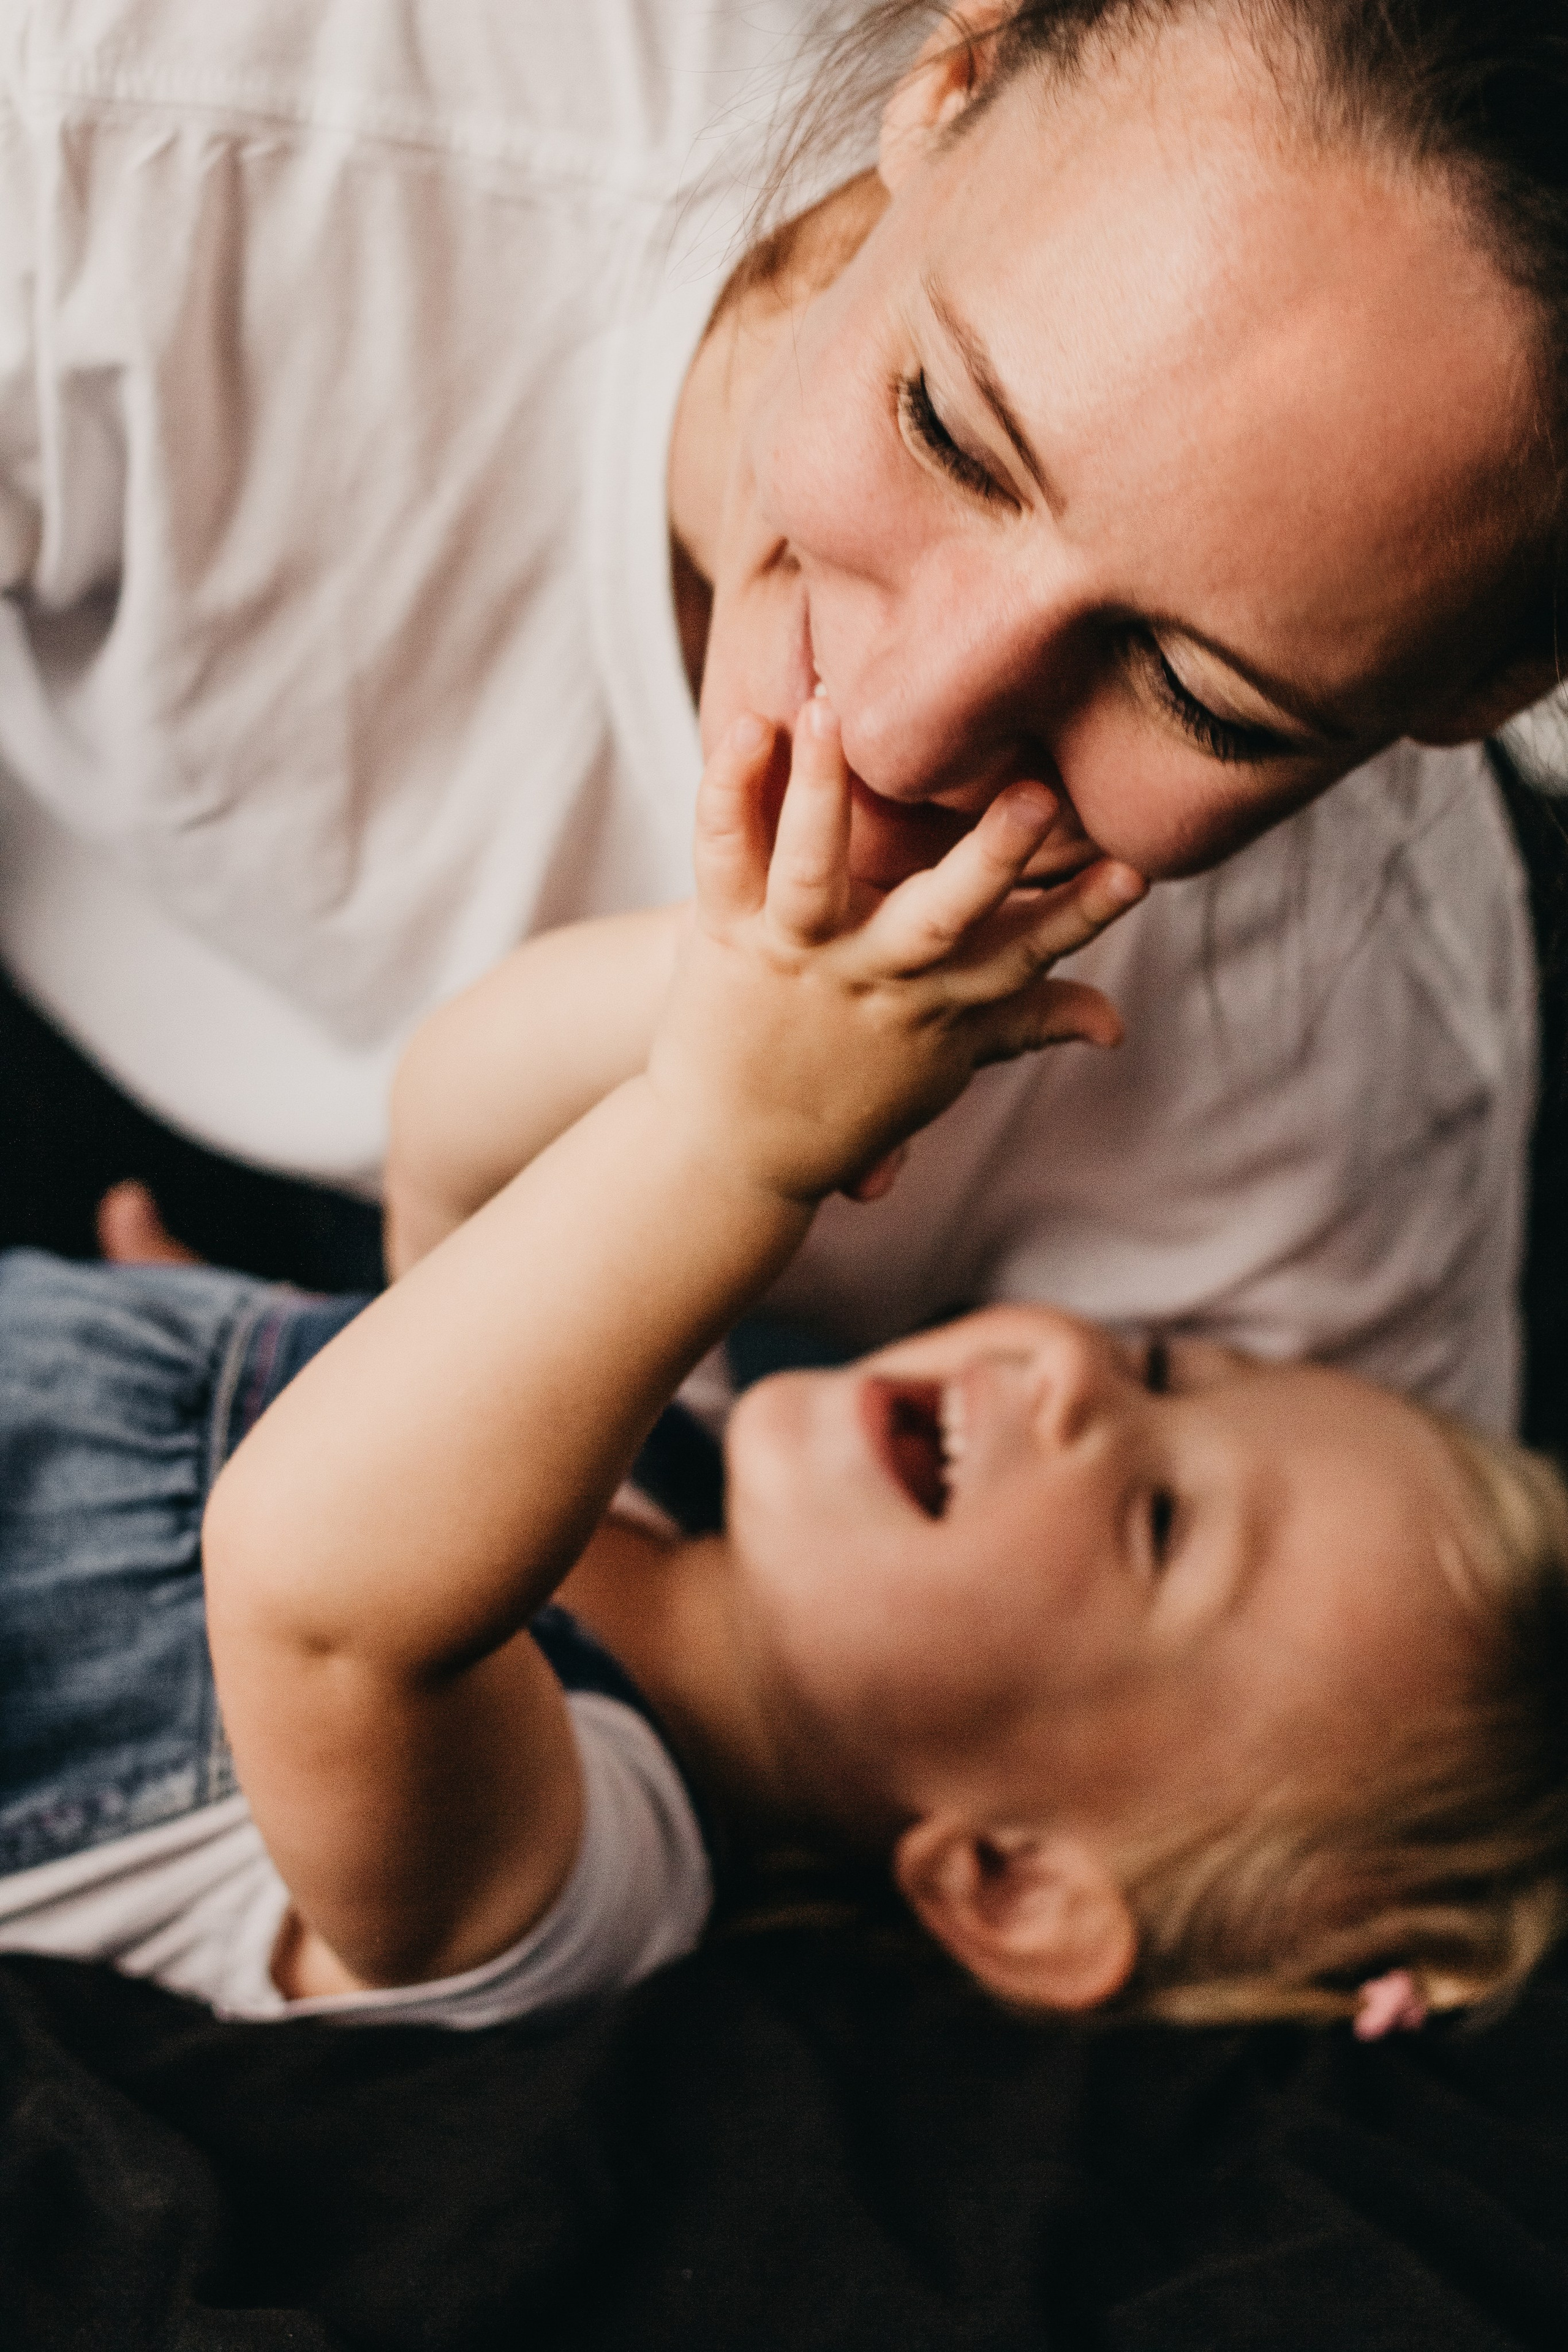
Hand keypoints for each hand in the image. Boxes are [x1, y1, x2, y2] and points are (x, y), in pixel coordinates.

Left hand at [647, 700, 1145, 1206]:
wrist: (730, 1149)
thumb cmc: (852, 1091)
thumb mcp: (946, 1062)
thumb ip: (1028, 1022)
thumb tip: (1116, 1025)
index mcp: (937, 1002)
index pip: (1024, 955)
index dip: (1083, 916)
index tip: (1138, 873)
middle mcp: (873, 975)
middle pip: (940, 915)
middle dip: (991, 857)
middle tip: (1039, 796)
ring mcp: (796, 952)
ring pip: (812, 868)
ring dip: (823, 791)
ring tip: (834, 709)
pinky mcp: (724, 933)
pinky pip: (721, 853)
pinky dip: (729, 789)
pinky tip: (749, 726)